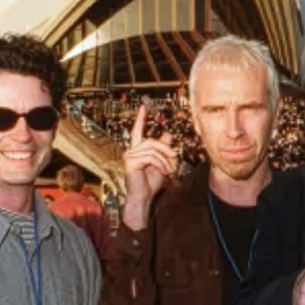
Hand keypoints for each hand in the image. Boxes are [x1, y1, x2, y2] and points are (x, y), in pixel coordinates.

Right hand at [121, 104, 177, 230]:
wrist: (144, 197)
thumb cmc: (150, 184)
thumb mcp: (161, 163)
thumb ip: (163, 150)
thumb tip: (167, 134)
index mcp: (137, 150)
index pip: (138, 131)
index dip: (140, 119)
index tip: (143, 107)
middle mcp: (131, 151)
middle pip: (151, 141)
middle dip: (165, 148)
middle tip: (175, 155)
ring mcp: (129, 156)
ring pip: (152, 149)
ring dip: (165, 159)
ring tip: (170, 170)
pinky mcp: (130, 162)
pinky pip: (151, 157)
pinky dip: (161, 164)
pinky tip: (164, 172)